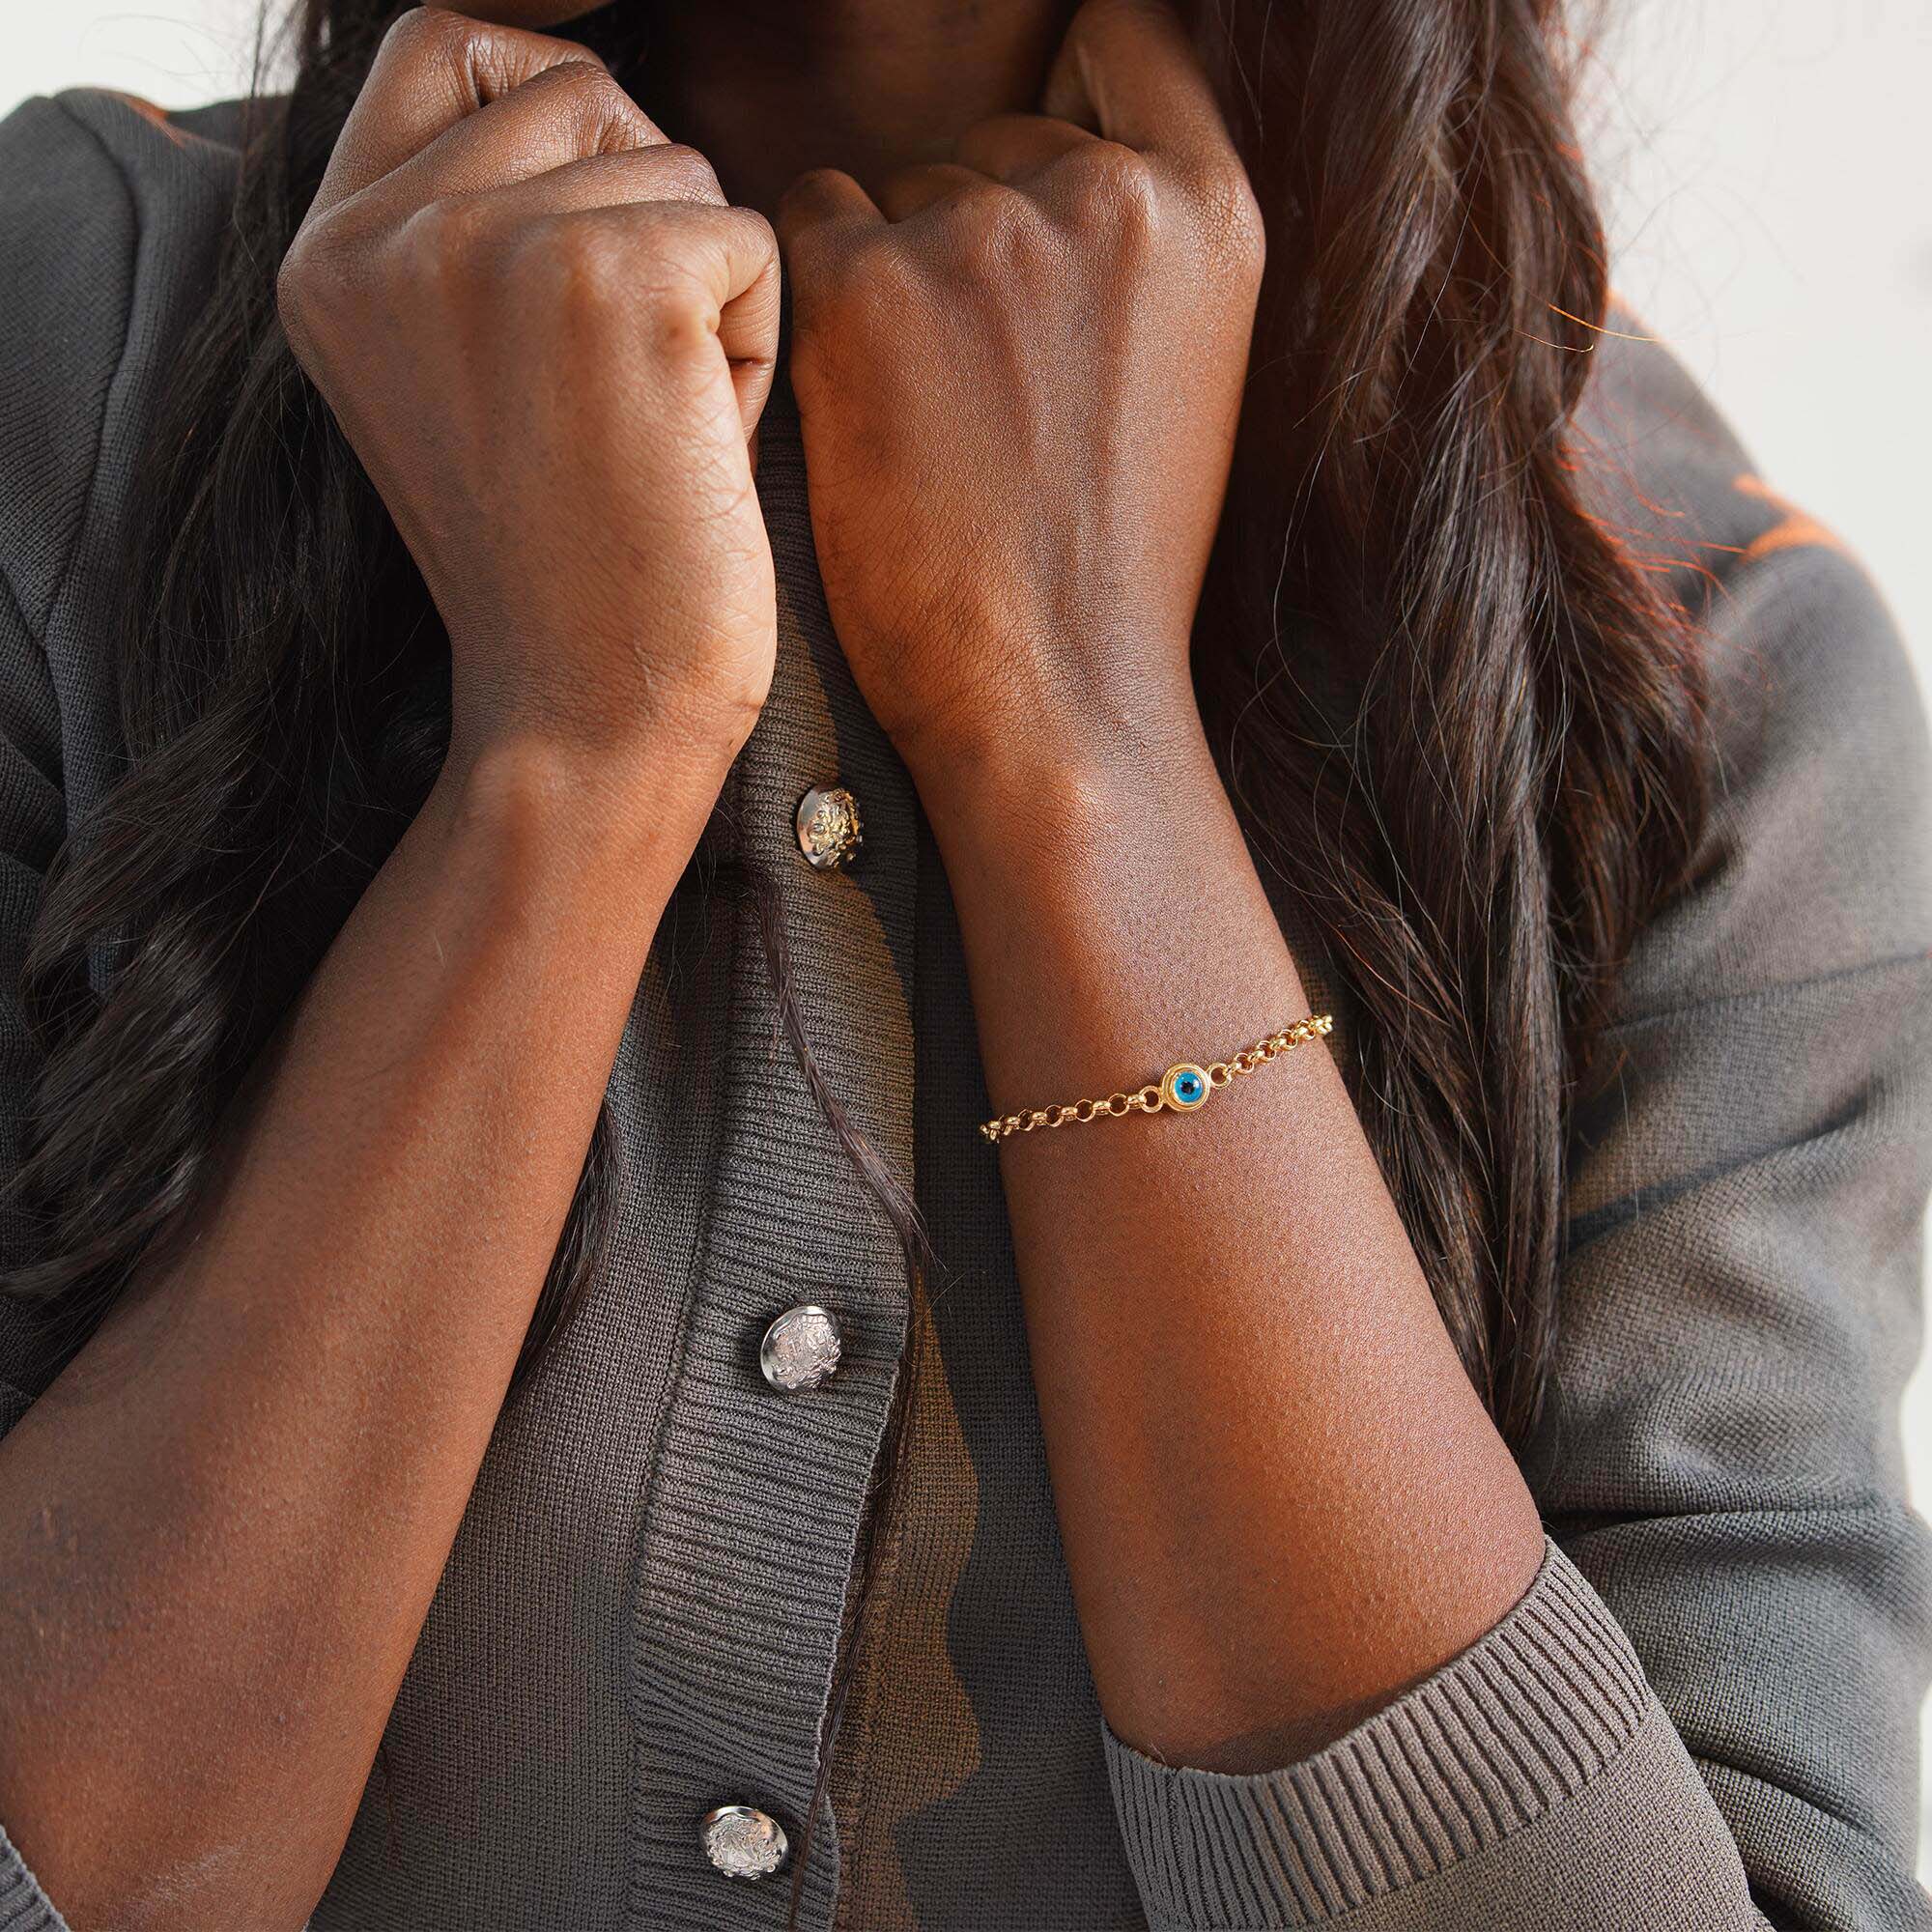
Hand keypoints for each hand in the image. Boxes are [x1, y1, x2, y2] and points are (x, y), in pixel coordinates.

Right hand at [278, 7, 780, 808]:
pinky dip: (758, 345)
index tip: (598, 206)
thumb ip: (468, 231)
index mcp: (328, 253)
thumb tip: (586, 100)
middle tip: (628, 382)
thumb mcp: (454, 377)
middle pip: (582, 91)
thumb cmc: (560, 564)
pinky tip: (703, 448)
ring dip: (706, 292)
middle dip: (646, 217)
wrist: (586, 714)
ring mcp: (492, 246)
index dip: (546, 89)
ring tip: (658, 428)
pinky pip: (750, 239)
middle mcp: (386, 233)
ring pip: (677, 165)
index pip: (440, 39)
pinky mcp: (613, 278)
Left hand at [776, 0, 1262, 793]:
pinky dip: (814, 298)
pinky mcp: (864, 289)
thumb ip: (1141, 247)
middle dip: (977, 234)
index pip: (1123, 38)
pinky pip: (806, 223)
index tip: (1038, 158)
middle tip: (985, 387)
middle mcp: (1105, 197)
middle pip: (993, 141)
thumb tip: (1057, 153)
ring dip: (897, 277)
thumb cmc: (1111, 564)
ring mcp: (981, 236)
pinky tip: (856, 402)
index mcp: (1210, 214)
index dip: (1069, 86)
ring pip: (900, 189)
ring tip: (932, 422)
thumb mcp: (1190, 372)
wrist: (1050, 699)